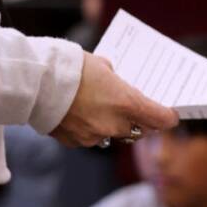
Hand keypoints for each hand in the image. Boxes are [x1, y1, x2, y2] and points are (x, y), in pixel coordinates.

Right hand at [51, 53, 179, 147]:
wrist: (36, 82)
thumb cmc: (70, 67)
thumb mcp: (100, 64)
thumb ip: (113, 78)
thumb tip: (114, 82)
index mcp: (126, 103)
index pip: (160, 118)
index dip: (168, 117)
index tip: (171, 115)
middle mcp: (113, 124)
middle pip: (138, 130)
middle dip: (139, 121)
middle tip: (137, 110)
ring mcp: (94, 136)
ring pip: (113, 135)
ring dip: (113, 125)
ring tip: (101, 109)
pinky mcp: (75, 142)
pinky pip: (91, 138)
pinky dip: (90, 128)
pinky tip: (80, 114)